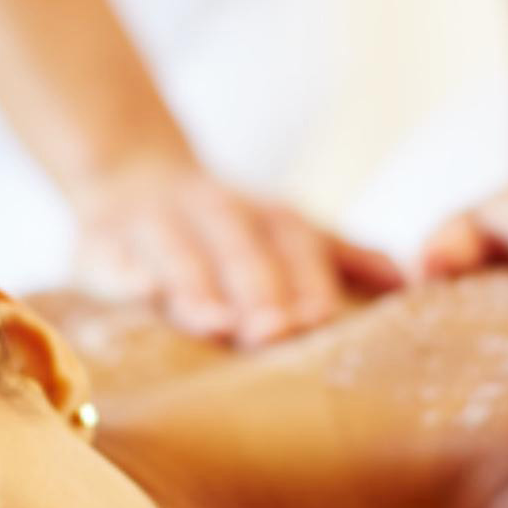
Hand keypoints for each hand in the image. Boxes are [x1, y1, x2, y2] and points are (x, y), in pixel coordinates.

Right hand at [71, 159, 402, 345]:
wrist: (129, 175)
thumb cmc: (226, 228)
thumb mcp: (286, 231)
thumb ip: (342, 258)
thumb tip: (408, 283)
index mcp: (266, 216)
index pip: (293, 244)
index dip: (305, 280)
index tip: (317, 320)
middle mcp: (213, 212)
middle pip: (239, 249)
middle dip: (256, 289)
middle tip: (272, 332)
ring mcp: (155, 223)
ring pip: (177, 252)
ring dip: (196, 286)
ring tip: (213, 325)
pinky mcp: (99, 240)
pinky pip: (110, 256)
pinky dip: (122, 274)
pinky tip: (137, 295)